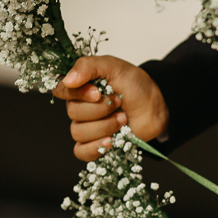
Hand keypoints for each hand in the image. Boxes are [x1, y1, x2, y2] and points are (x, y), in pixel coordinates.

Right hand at [52, 55, 168, 160]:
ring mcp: (88, 127)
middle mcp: (80, 107)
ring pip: (78, 132)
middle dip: (100, 109)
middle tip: (119, 103)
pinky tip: (111, 141)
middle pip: (73, 113)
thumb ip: (88, 66)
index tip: (98, 93)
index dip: (78, 94)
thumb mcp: (113, 66)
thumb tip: (68, 80)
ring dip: (104, 126)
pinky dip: (95, 147)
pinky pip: (82, 152)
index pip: (62, 90)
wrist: (156, 106)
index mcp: (81, 88)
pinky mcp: (96, 145)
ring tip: (123, 119)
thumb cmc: (135, 85)